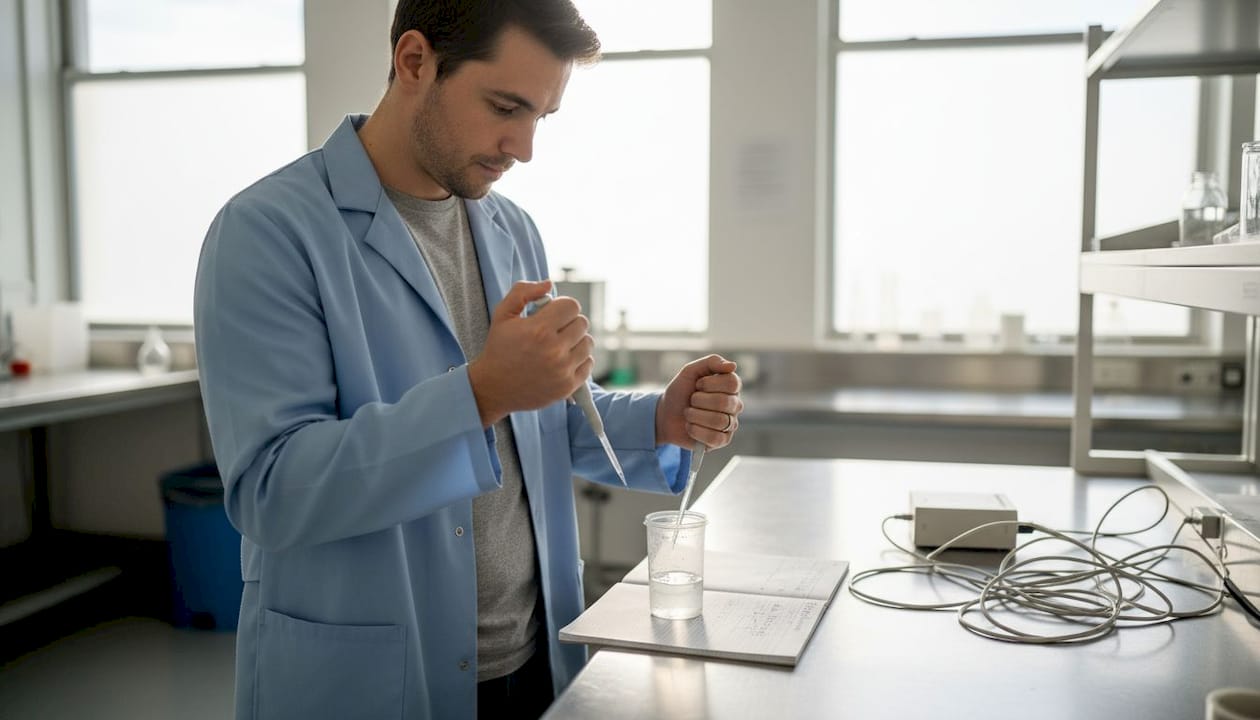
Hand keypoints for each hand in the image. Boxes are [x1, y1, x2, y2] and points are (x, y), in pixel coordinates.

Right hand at [468, 280, 593, 426]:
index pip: (572, 306)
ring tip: (559, 345)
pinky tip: (563, 360)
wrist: (493, 388)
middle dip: (569, 322)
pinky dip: (579, 360)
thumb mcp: (502, 314)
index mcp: (539, 330)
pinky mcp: (568, 386)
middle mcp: (554, 350)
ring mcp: (562, 370)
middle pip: (582, 323)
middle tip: (554, 330)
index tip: (552, 314)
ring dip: (576, 341)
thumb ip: (523, 292)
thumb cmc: (498, 348)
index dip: (562, 307)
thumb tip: (549, 284)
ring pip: (588, 343)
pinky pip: (589, 364)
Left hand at [655, 354, 742, 448]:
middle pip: (725, 402)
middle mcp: (734, 405)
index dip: (710, 383)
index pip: (732, 383)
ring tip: (688, 414)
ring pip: (719, 421)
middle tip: (691, 401)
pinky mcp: (722, 441)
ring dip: (695, 416)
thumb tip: (733, 366)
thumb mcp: (690, 371)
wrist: (665, 415)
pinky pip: (714, 438)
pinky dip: (696, 431)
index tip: (697, 385)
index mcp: (730, 387)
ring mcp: (730, 424)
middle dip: (699, 400)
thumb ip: (711, 362)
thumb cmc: (680, 392)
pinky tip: (690, 427)